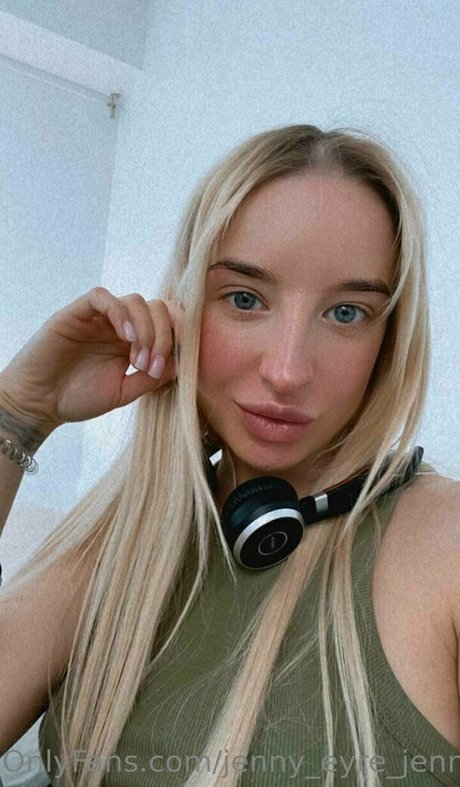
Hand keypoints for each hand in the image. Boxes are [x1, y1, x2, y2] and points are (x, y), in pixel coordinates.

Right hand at [0, 287, 181, 434]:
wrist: (40, 403)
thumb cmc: (78, 398)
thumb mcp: (125, 392)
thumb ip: (153, 378)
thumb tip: (182, 362)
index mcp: (134, 341)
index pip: (167, 322)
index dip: (178, 335)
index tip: (177, 362)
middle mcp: (120, 325)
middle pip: (157, 308)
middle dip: (163, 335)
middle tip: (152, 366)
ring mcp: (100, 317)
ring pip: (135, 301)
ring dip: (145, 329)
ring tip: (136, 360)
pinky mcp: (78, 312)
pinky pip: (103, 296)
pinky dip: (120, 312)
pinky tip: (125, 337)